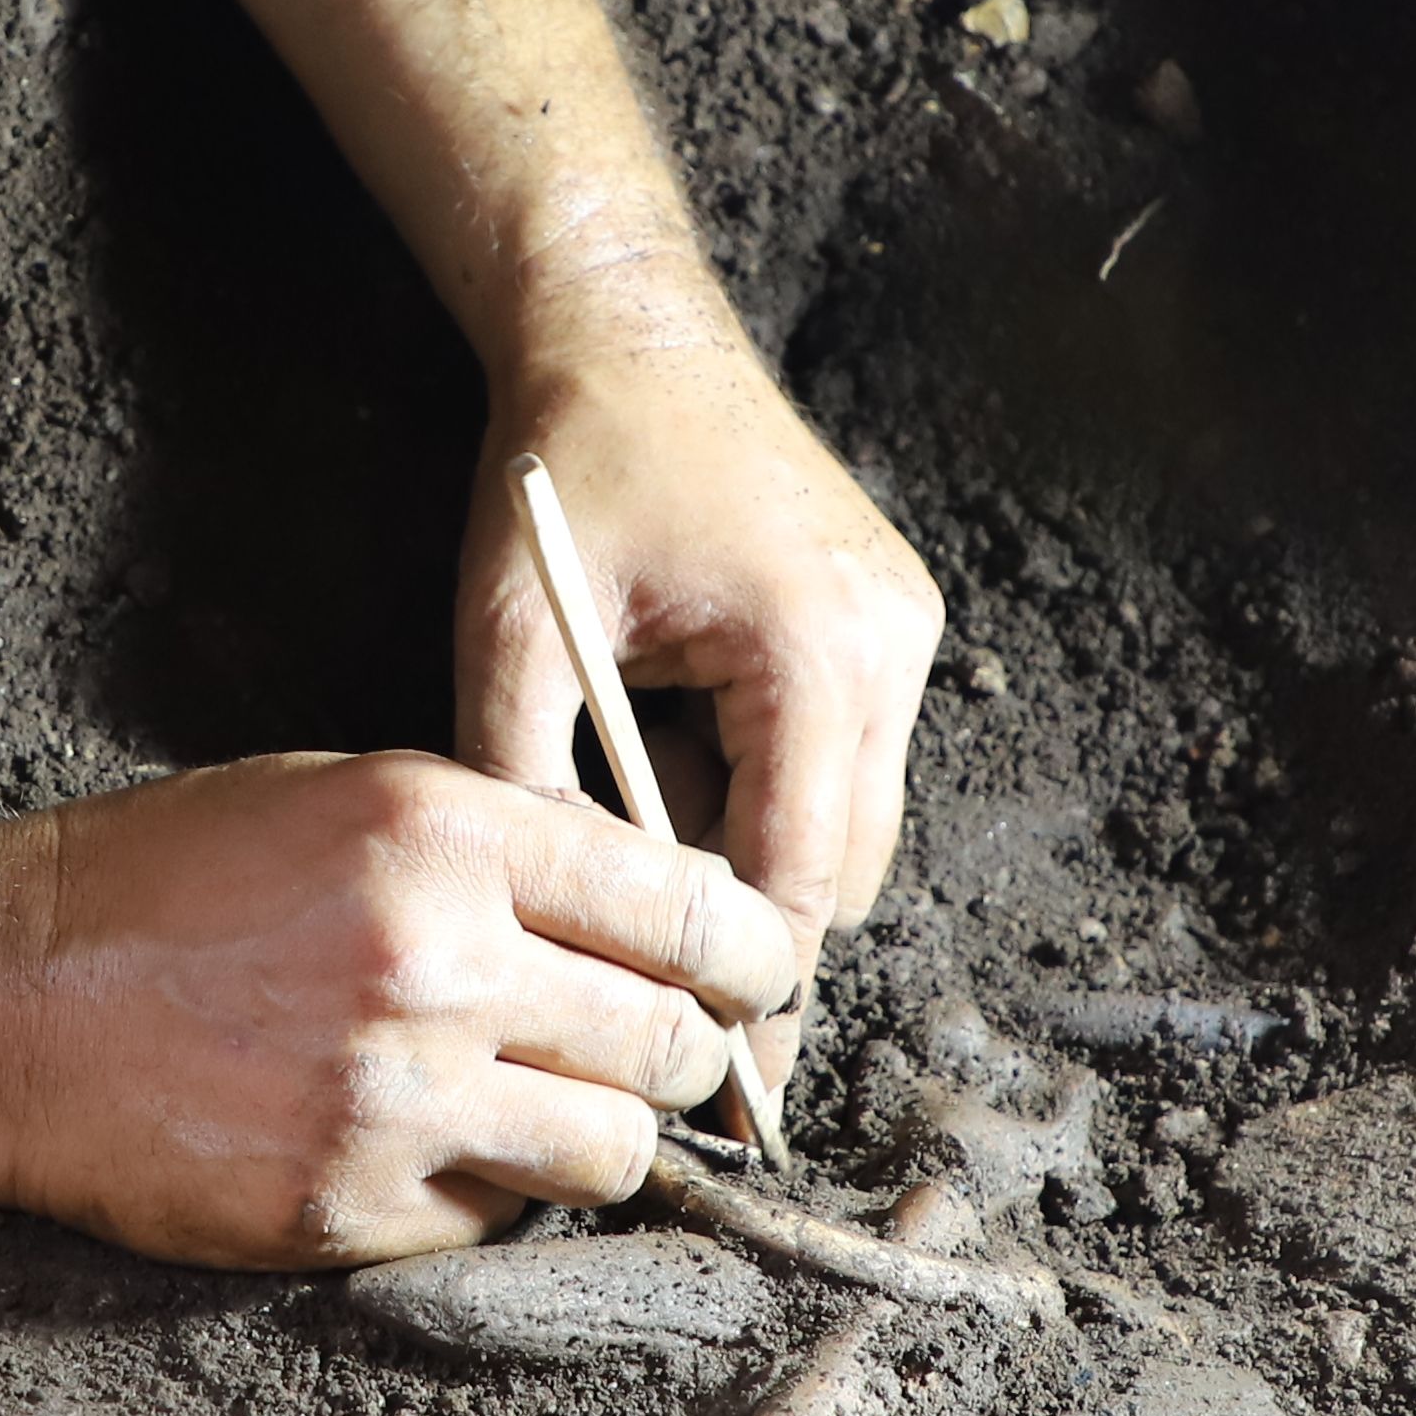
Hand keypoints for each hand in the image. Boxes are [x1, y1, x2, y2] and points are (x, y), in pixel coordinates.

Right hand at [0, 752, 803, 1268]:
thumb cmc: (165, 879)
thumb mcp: (344, 797)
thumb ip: (503, 843)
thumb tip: (658, 906)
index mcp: (444, 834)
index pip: (688, 905)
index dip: (753, 951)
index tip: (760, 972)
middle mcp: (437, 964)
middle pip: (673, 1042)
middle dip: (688, 1054)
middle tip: (668, 1054)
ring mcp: (393, 1098)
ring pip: (613, 1152)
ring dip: (605, 1137)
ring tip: (548, 1108)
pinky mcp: (347, 1207)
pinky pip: (499, 1218)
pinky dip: (492, 1190)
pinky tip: (430, 1145)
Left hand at [458, 340, 944, 1063]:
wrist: (625, 325)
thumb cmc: (561, 464)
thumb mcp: (514, 628)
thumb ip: (527, 780)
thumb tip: (541, 932)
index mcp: (813, 650)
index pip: (799, 877)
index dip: (751, 991)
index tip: (717, 1091)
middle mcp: (887, 645)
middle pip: (847, 868)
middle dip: (760, 943)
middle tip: (671, 1023)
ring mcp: (901, 630)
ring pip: (851, 823)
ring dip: (760, 860)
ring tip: (646, 845)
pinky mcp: (885, 620)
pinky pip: (840, 758)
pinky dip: (766, 792)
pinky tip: (677, 764)